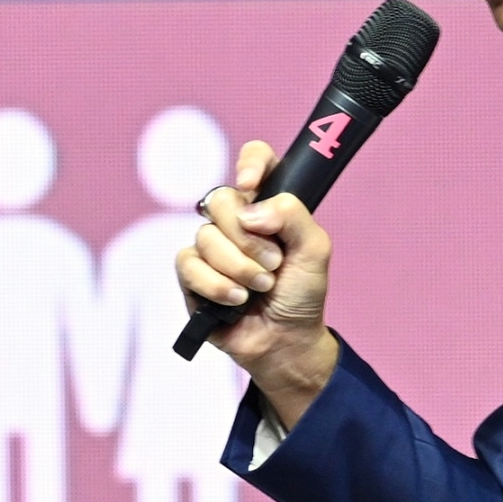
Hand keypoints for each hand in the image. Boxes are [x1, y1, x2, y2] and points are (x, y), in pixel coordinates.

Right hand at [175, 139, 339, 423]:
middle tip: (273, 264)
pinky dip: (217, 286)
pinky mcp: (192, 275)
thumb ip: (293, 216)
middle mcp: (236, 221)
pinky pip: (189, 265)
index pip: (255, 160)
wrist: (286, 341)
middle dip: (248, 239)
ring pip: (205, 237)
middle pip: (221, 199)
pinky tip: (236, 301)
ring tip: (260, 288)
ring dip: (239, 268)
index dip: (251, 163)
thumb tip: (250, 211)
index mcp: (267, 205)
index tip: (252, 182)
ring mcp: (211, 247)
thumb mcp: (314, 250)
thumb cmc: (301, 293)